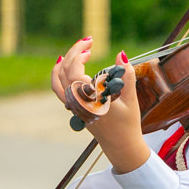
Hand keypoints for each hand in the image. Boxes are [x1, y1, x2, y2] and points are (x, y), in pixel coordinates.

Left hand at [52, 37, 149, 172]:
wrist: (121, 146)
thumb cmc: (128, 124)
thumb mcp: (130, 98)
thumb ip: (126, 75)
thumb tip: (121, 54)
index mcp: (89, 99)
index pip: (74, 70)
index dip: (78, 53)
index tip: (91, 44)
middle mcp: (77, 102)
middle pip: (64, 72)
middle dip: (74, 53)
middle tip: (88, 42)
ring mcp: (74, 107)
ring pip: (57, 82)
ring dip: (62, 64)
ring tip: (73, 52)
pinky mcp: (75, 110)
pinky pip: (60, 91)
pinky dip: (60, 77)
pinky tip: (69, 68)